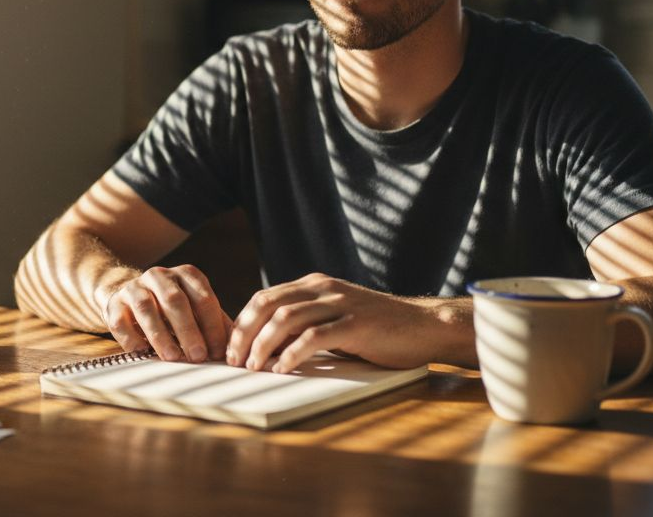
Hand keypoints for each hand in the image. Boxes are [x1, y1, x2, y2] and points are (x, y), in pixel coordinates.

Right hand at [101, 265, 233, 362]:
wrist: (131, 296)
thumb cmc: (173, 309)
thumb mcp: (196, 309)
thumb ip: (216, 324)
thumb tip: (237, 348)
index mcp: (186, 275)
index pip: (203, 298)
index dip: (212, 326)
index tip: (218, 352)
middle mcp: (160, 275)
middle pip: (175, 301)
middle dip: (188, 330)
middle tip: (198, 356)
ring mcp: (134, 287)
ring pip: (146, 308)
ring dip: (160, 335)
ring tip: (172, 357)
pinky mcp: (114, 302)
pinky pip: (120, 320)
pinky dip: (131, 337)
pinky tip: (142, 352)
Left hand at [227, 273, 443, 373]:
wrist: (422, 326)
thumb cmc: (377, 329)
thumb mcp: (334, 317)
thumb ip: (305, 322)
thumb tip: (266, 344)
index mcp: (314, 285)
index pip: (264, 298)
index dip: (242, 323)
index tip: (230, 348)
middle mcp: (323, 289)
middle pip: (268, 305)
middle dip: (245, 333)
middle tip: (234, 360)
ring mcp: (340, 304)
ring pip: (286, 319)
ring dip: (263, 345)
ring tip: (253, 367)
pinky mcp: (355, 324)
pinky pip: (314, 337)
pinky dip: (292, 354)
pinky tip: (282, 369)